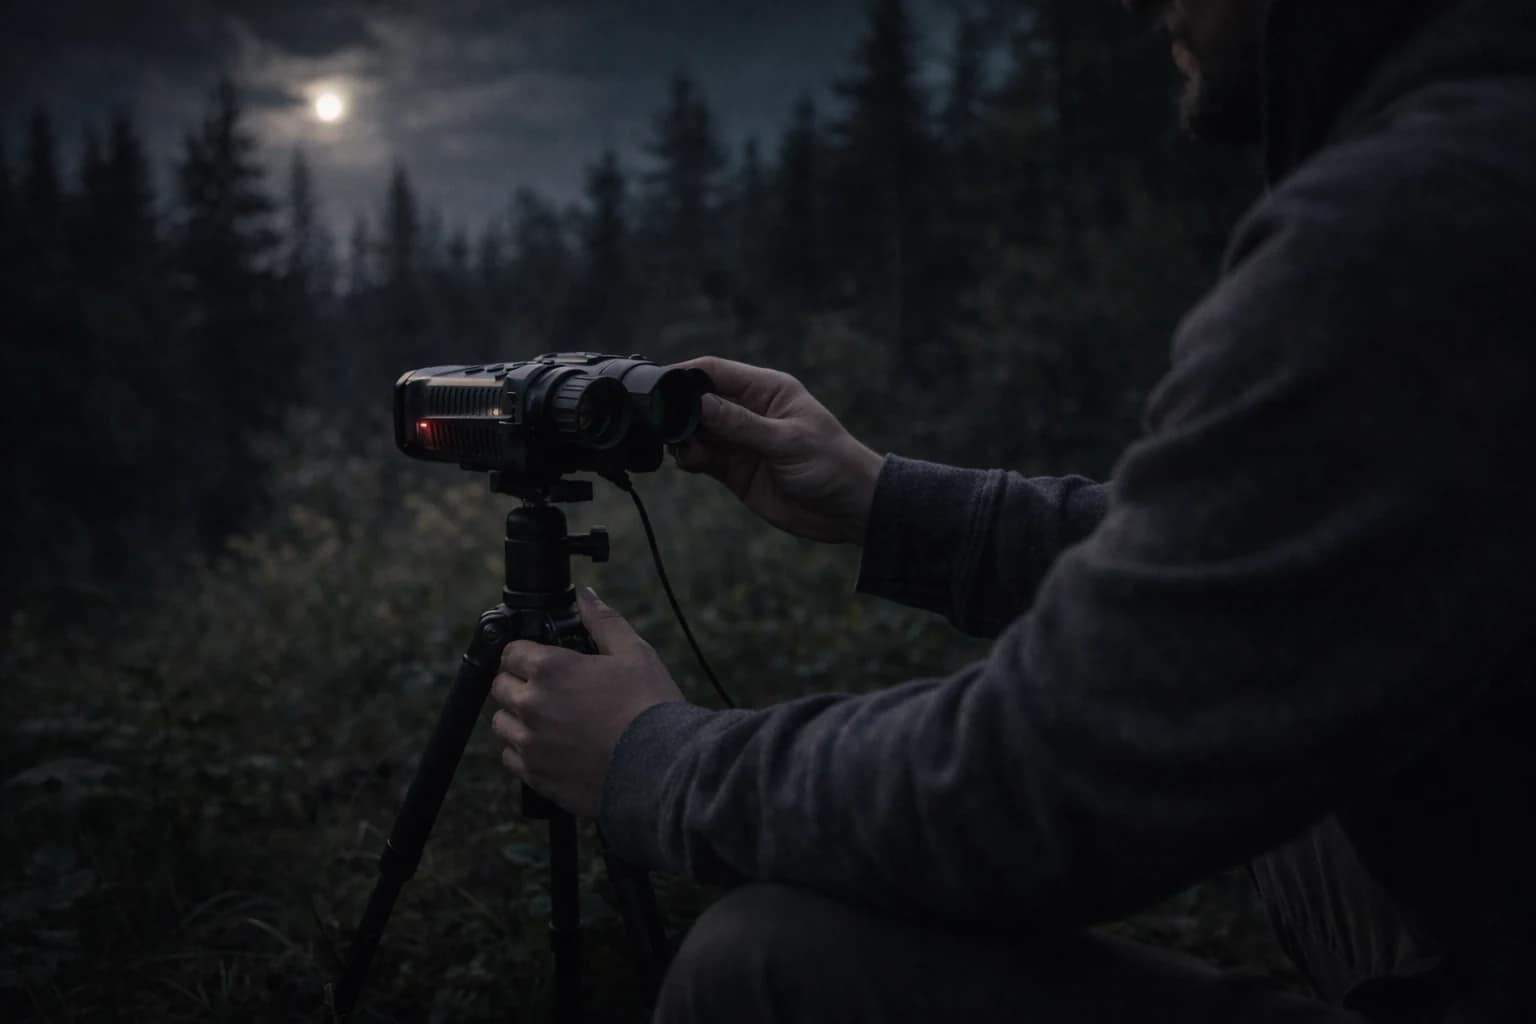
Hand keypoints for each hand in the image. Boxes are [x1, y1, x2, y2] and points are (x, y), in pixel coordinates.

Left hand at [489, 588, 684, 817]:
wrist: (660, 767)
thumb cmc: (649, 707)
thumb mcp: (634, 653)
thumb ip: (603, 621)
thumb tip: (585, 597)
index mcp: (551, 669)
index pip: (511, 652)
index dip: (527, 651)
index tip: (541, 657)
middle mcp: (532, 704)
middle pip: (500, 686)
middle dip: (518, 682)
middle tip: (548, 687)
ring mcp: (531, 743)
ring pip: (501, 724)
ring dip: (517, 717)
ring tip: (547, 718)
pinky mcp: (537, 775)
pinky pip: (511, 759)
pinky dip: (524, 751)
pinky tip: (550, 747)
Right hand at [668, 356, 884, 545]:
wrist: (849, 510)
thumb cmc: (832, 464)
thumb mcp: (786, 441)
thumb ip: (740, 424)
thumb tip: (699, 404)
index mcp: (767, 390)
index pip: (716, 372)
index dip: (686, 375)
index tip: (660, 385)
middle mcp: (749, 411)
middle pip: (700, 401)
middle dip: (679, 410)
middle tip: (664, 425)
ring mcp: (740, 442)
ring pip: (697, 431)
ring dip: (682, 437)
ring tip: (682, 448)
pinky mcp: (735, 470)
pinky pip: (703, 458)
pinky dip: (689, 458)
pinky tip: (687, 461)